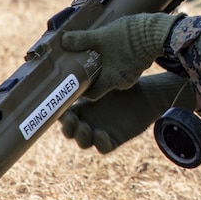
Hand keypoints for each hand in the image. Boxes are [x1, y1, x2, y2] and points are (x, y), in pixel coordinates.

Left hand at [60, 12, 181, 98]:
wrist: (158, 32)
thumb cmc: (130, 37)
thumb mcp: (101, 37)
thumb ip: (82, 40)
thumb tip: (64, 40)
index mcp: (112, 80)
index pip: (92, 94)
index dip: (82, 89)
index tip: (73, 81)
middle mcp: (123, 82)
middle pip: (102, 83)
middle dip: (92, 74)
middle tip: (80, 64)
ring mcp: (133, 73)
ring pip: (112, 73)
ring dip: (104, 65)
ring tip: (95, 53)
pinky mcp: (139, 64)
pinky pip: (122, 66)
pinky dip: (115, 60)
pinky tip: (112, 48)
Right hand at [60, 72, 196, 153]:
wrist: (146, 96)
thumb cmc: (123, 85)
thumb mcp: (105, 78)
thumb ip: (91, 73)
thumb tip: (76, 52)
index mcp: (82, 107)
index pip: (62, 115)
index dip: (56, 114)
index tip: (54, 107)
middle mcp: (88, 122)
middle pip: (69, 131)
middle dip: (67, 127)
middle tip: (71, 119)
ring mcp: (99, 132)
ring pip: (83, 142)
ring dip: (81, 136)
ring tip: (84, 127)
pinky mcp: (114, 139)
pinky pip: (103, 147)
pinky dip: (101, 142)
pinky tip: (101, 134)